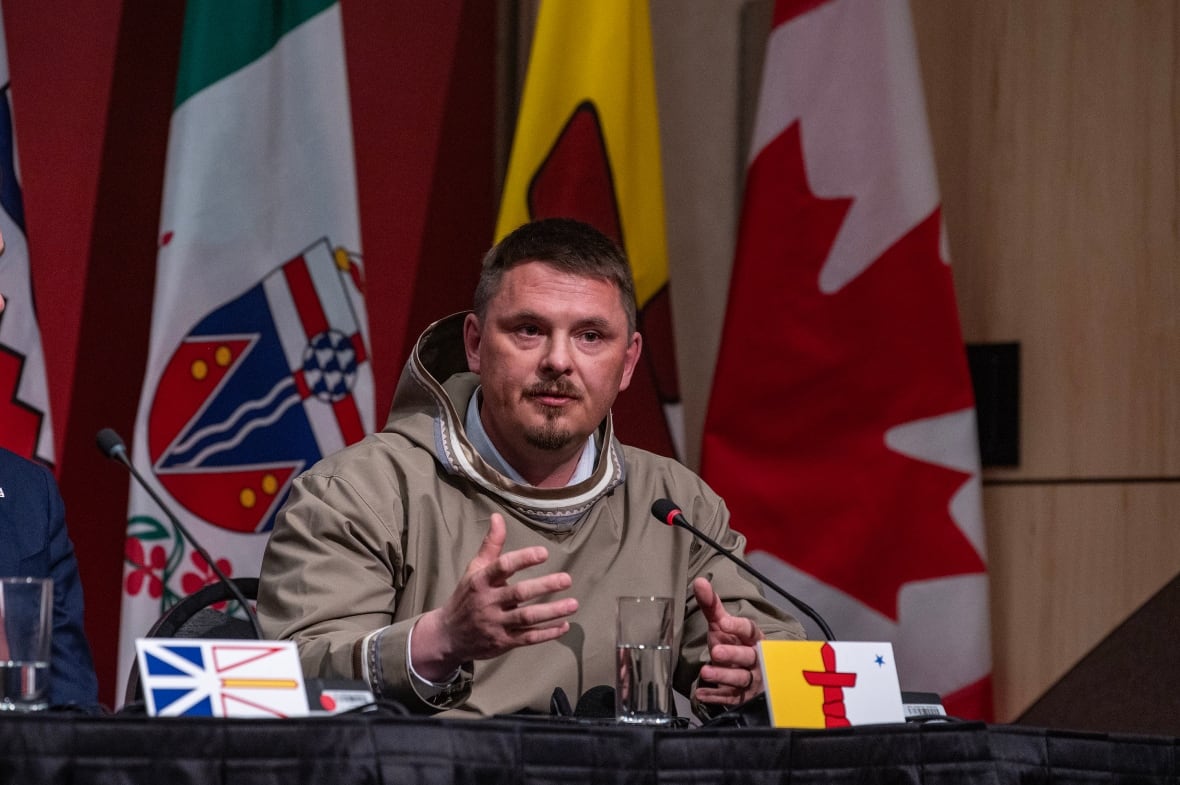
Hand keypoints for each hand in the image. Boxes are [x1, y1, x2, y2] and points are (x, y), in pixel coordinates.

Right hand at [411, 513, 577, 680]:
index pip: (502, 567)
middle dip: (544, 586)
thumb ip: (491, 544)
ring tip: (573, 604)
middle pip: (519, 593)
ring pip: (527, 618)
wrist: (448, 635)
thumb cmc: (467, 596)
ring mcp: (496, 623)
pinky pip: (528, 638)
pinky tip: (564, 625)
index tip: (543, 553)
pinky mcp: (503, 642)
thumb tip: (498, 516)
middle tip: (567, 579)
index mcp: (481, 581)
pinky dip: (547, 634)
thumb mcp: (474, 569)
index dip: (523, 559)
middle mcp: (488, 602)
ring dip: (551, 611)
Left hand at [691, 576, 764, 706]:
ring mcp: (750, 680)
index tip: (724, 622)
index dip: (738, 627)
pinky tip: (702, 693)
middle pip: (748, 657)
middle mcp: (755, 659)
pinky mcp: (742, 698)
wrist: (745, 672)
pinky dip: (716, 696)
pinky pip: (731, 698)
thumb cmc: (734, 645)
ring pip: (741, 679)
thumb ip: (712, 606)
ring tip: (706, 672)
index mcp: (752, 639)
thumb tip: (699, 582)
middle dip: (733, 654)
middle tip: (716, 652)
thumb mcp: (722, 626)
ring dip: (723, 676)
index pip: (750, 631)